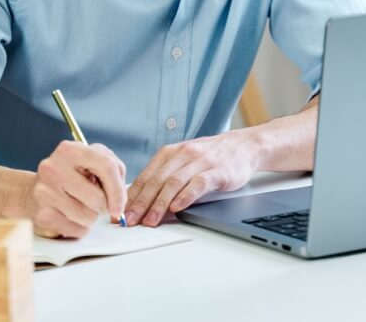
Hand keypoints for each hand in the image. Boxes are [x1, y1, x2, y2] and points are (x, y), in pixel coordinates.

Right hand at [22, 141, 126, 237]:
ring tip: (79, 207)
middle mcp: (54, 168)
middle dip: (103, 206)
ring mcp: (45, 191)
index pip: (106, 166)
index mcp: (70, 150)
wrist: (31, 192)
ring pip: (88, 216)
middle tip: (95, 202)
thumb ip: (112, 171)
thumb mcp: (90, 162)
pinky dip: (79, 228)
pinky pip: (76, 230)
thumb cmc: (68, 177)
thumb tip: (120, 200)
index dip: (118, 190)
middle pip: (98, 198)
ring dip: (90, 217)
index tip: (120, 205)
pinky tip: (70, 216)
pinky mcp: (42, 214)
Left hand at [125, 131, 258, 226]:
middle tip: (130, 220)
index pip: (146, 176)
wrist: (243, 146)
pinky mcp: (217, 171)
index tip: (121, 212)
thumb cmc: (210, 157)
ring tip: (150, 220)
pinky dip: (186, 196)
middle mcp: (182, 155)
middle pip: (156, 180)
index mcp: (170, 153)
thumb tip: (142, 200)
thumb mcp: (183, 161)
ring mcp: (200, 162)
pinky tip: (177, 208)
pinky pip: (198, 183)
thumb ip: (165, 176)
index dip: (132, 196)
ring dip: (159, 204)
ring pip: (174, 183)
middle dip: (140, 203)